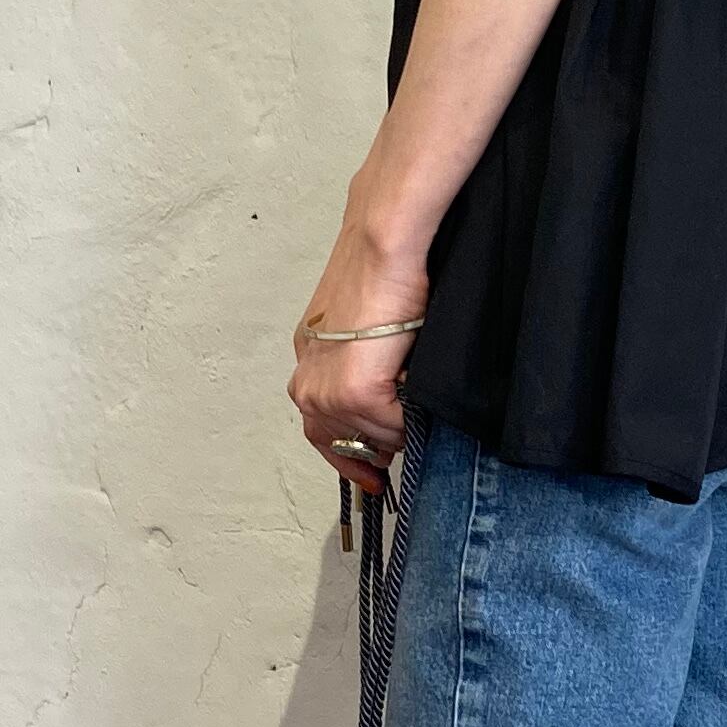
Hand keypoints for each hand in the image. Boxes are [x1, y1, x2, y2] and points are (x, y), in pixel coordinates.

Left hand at [291, 205, 427, 495]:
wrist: (382, 248)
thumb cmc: (380, 274)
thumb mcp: (360, 331)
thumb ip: (361, 368)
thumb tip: (386, 402)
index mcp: (307, 367)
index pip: (321, 431)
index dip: (349, 457)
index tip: (370, 477)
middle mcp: (307, 385)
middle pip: (347, 441)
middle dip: (378, 444)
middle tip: (403, 446)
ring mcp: (328, 393)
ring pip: (375, 436)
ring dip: (399, 425)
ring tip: (417, 396)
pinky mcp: (355, 393)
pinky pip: (394, 426)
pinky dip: (412, 416)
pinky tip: (420, 389)